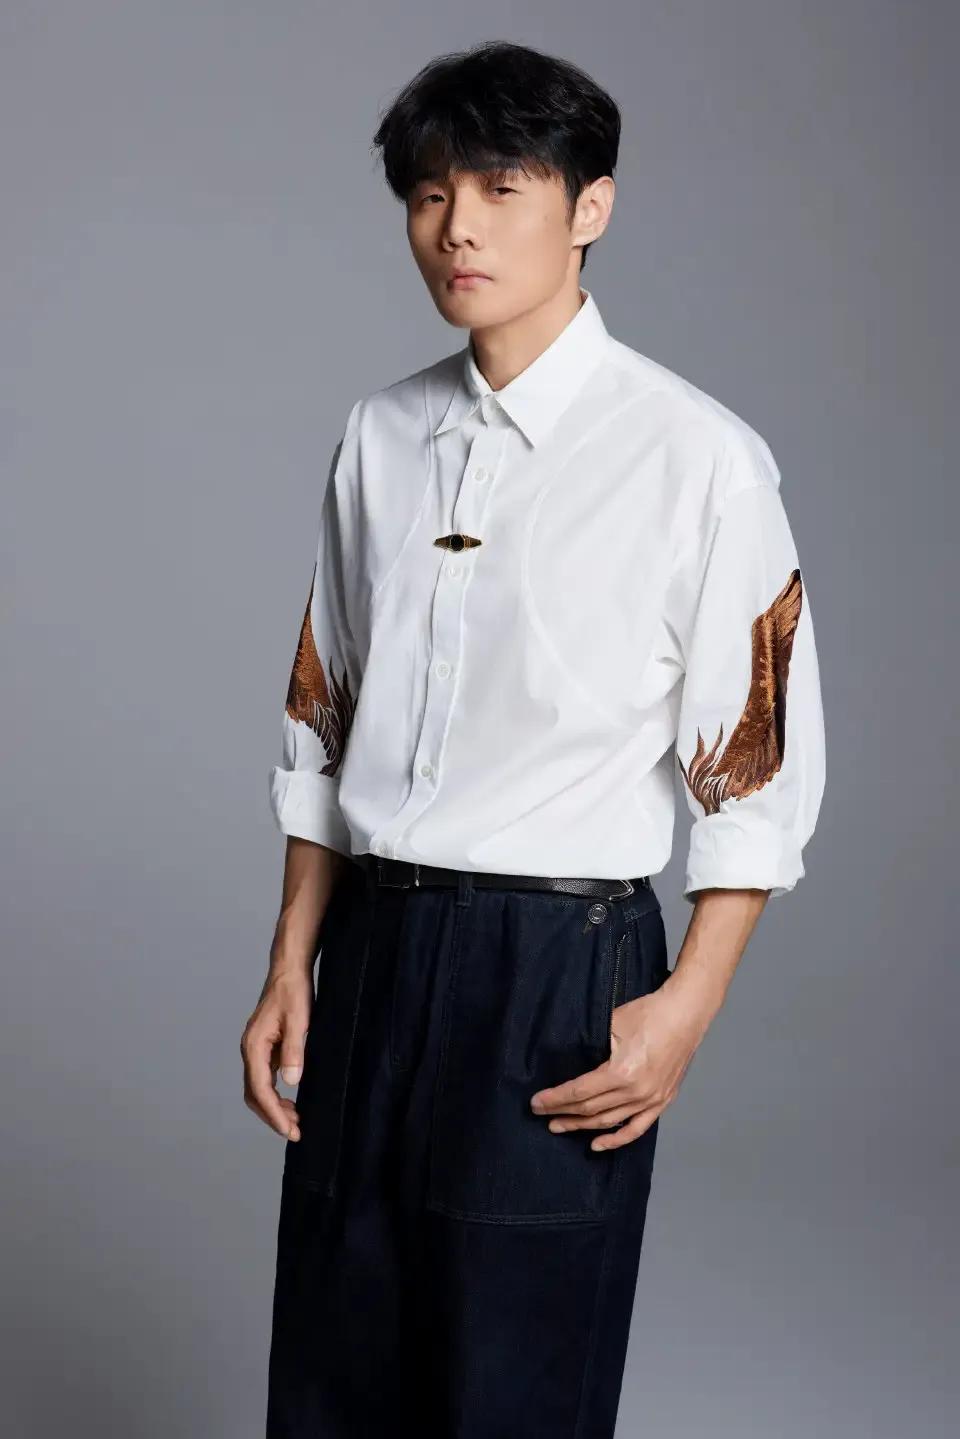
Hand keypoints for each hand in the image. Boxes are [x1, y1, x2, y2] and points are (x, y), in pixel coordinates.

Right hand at [240, 965, 312, 1140]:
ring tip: (295, 1121)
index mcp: (254, 1045)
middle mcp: (250, 1050)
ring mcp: (256, 1049)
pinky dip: (276, 1095)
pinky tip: (291, 1101)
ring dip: (274, 1107)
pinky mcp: (265, 1048)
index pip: (259, 1089)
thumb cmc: (294, 991)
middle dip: (272, 1116)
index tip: (288, 1130)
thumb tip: (291, 1082)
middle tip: (295, 1132)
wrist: (289, 970)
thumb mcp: (300, 1020)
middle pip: (254, 1094)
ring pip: (258, 1088)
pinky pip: (265, 1078)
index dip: (273, 1113)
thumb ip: (295, 1051)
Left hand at [528, 976, 711, 1149]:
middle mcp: (636, 1092)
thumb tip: (569, 1063)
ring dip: (583, 1127)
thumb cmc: (649, 1014)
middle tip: (542, 1115)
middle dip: (563, 1113)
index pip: (579, 1092)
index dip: (556, 1099)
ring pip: (609, 1121)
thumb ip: (591, 1047)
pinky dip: (616, 1139)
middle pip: (591, 1110)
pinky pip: (637, 1128)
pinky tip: (597, 1145)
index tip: (537, 1103)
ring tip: (561, 1126)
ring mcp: (651, 1100)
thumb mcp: (611, 1024)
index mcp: (621, 1073)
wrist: (684, 1014)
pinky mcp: (662, 1101)